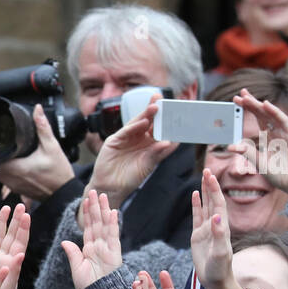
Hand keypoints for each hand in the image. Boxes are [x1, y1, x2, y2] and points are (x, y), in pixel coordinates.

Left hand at [0, 105, 74, 200]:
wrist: (64, 194)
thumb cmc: (59, 174)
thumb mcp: (52, 147)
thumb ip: (43, 128)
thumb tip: (37, 110)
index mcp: (16, 169)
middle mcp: (11, 180)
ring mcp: (12, 187)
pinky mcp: (16, 190)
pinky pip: (1, 180)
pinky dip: (1, 171)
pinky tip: (9, 162)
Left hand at [61, 189, 121, 288]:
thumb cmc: (88, 286)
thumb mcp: (77, 268)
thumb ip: (73, 253)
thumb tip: (65, 241)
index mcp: (89, 248)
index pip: (87, 227)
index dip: (86, 214)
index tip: (85, 200)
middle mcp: (99, 245)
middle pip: (96, 222)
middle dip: (95, 206)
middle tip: (93, 191)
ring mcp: (108, 247)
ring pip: (105, 224)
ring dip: (103, 210)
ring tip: (102, 195)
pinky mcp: (115, 252)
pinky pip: (113, 235)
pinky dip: (113, 223)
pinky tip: (112, 211)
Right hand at [84, 95, 172, 210]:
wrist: (111, 188)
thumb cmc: (130, 178)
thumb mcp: (148, 166)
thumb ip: (157, 153)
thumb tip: (169, 142)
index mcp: (148, 145)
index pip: (159, 130)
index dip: (166, 122)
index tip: (176, 113)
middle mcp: (138, 139)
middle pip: (148, 122)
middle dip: (155, 111)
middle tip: (164, 100)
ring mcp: (126, 139)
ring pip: (137, 124)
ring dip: (146, 115)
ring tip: (155, 106)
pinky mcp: (114, 141)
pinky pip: (126, 131)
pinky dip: (134, 126)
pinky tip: (143, 121)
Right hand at [191, 169, 249, 288]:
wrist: (216, 281)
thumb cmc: (220, 269)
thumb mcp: (220, 253)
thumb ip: (219, 235)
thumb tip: (215, 216)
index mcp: (221, 227)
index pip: (218, 203)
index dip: (214, 190)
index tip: (210, 176)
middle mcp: (215, 225)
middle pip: (213, 201)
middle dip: (210, 186)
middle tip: (207, 170)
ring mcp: (206, 230)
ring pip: (205, 206)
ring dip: (204, 192)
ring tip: (202, 177)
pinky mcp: (198, 236)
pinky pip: (196, 216)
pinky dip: (195, 205)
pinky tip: (193, 195)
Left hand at [233, 88, 287, 210]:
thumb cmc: (281, 176)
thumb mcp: (260, 164)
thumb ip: (248, 154)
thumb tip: (230, 147)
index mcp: (268, 139)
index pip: (257, 120)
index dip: (247, 110)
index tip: (235, 101)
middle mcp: (277, 133)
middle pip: (263, 115)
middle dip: (251, 104)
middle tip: (239, 94)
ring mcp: (286, 134)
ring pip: (271, 115)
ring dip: (260, 106)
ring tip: (247, 97)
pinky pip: (284, 121)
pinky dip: (275, 113)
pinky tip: (266, 105)